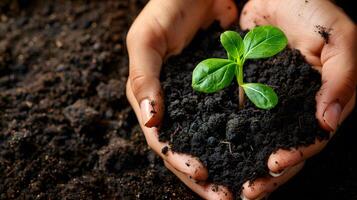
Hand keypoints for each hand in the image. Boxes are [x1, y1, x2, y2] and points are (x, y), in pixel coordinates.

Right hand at [126, 0, 238, 198]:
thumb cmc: (167, 9)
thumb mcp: (146, 40)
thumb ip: (144, 79)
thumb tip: (154, 121)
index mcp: (152, 100)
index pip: (162, 141)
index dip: (180, 161)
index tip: (203, 174)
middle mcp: (175, 106)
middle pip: (188, 150)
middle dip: (204, 178)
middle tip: (227, 198)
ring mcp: (200, 101)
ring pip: (211, 141)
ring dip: (226, 165)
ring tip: (244, 187)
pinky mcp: (222, 91)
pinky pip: (231, 120)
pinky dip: (241, 140)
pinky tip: (256, 155)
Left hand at [239, 0, 355, 198]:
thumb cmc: (312, 10)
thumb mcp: (339, 38)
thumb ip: (342, 78)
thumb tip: (330, 122)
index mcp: (320, 101)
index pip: (311, 139)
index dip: (296, 155)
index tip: (274, 165)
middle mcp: (294, 108)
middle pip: (284, 148)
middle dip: (269, 174)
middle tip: (248, 191)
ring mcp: (269, 102)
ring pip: (259, 141)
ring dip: (247, 164)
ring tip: (231, 184)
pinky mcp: (246, 92)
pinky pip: (238, 120)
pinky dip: (231, 138)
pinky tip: (217, 153)